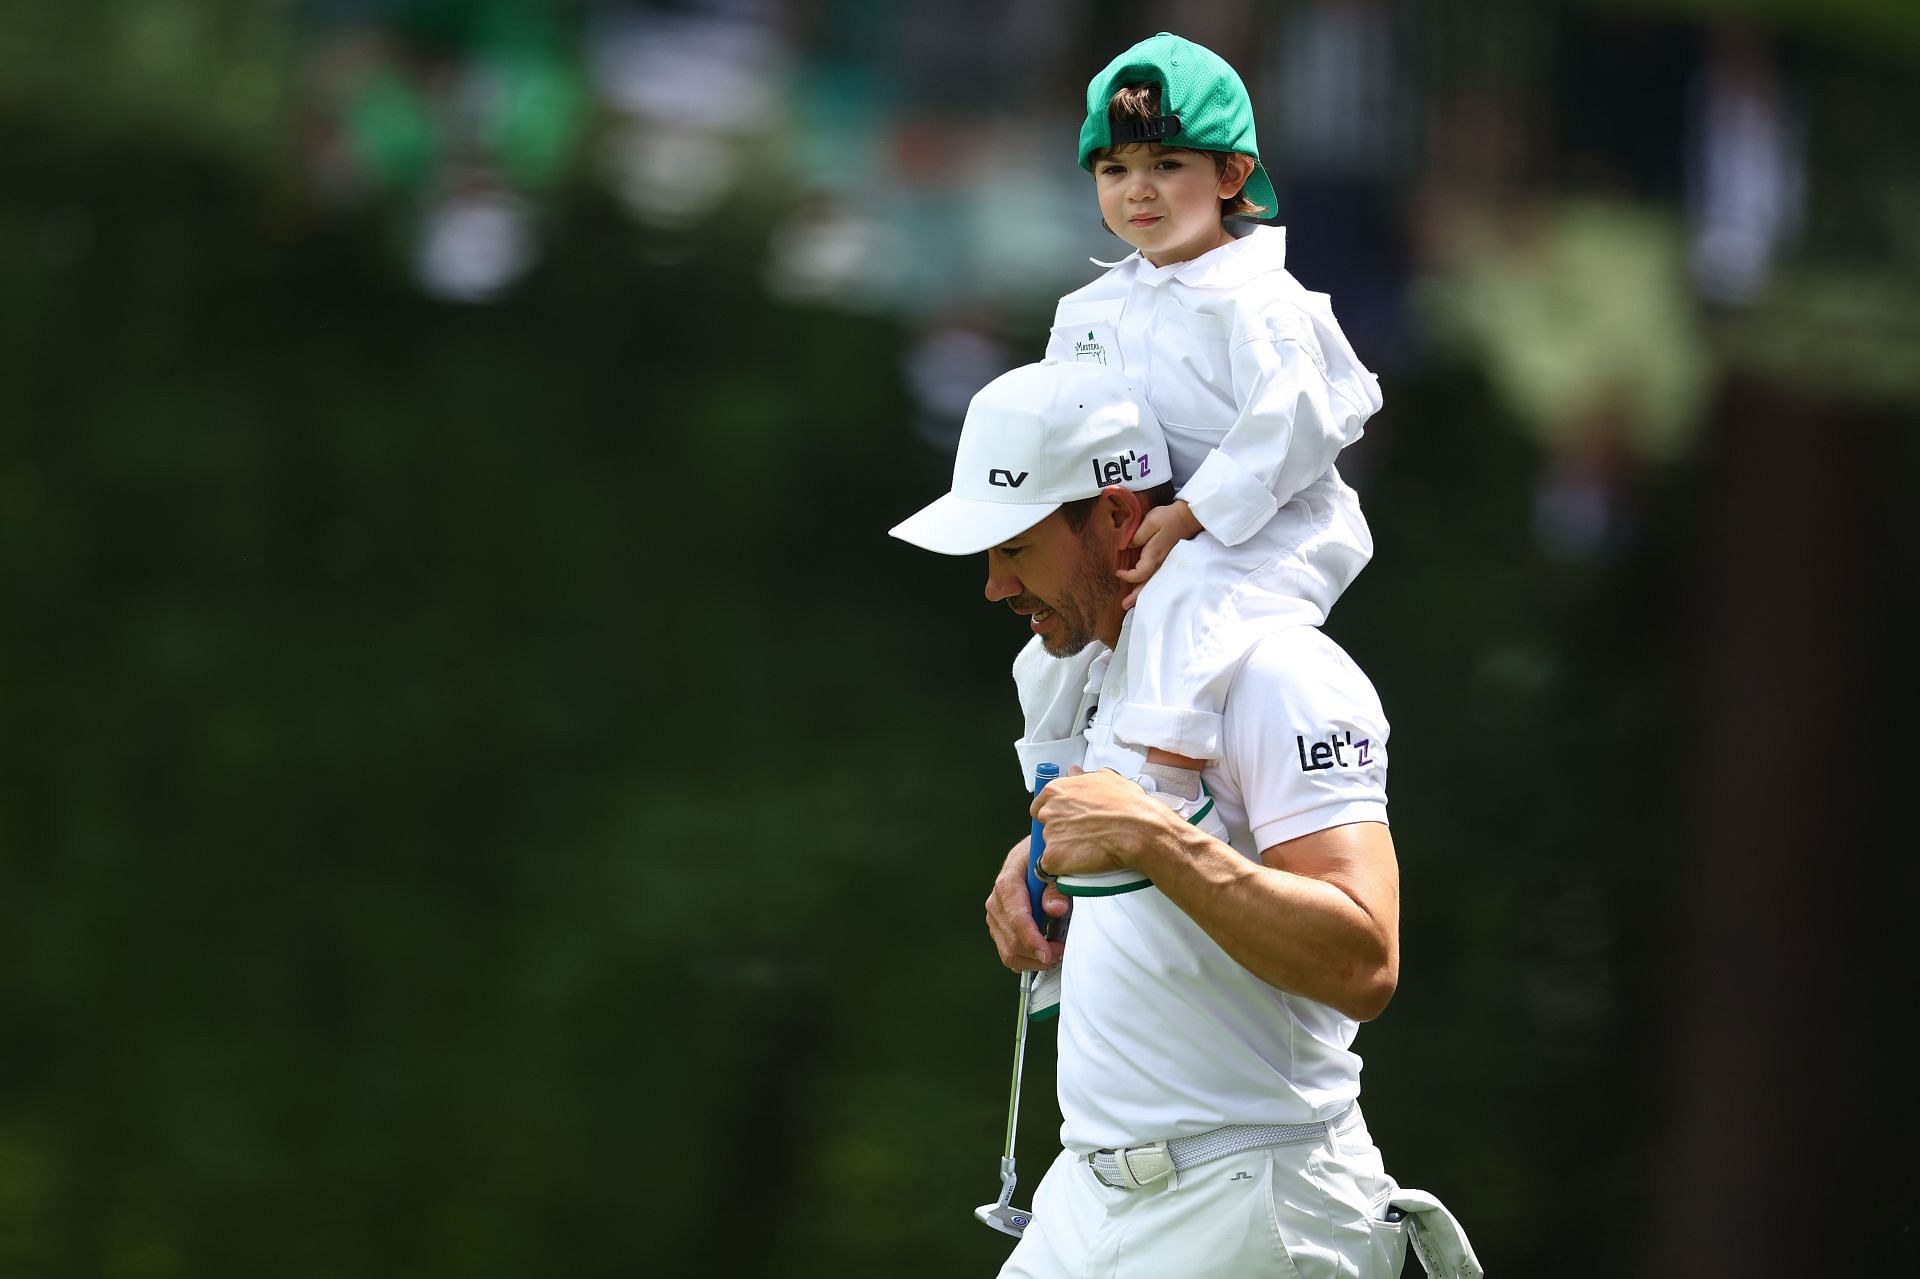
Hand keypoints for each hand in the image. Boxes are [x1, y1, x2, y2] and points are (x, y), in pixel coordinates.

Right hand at [985, 836, 1070, 971]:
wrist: (1033, 854)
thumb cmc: (1043, 858)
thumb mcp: (1055, 864)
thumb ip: (1057, 886)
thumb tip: (1055, 908)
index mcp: (1008, 883)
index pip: (1017, 918)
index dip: (1033, 940)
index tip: (1049, 954)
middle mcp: (996, 902)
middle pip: (1012, 940)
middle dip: (1039, 953)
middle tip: (1063, 951)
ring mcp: (995, 916)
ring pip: (1009, 952)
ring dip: (1034, 960)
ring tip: (1055, 952)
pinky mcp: (999, 927)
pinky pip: (1009, 953)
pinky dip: (1027, 960)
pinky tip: (1044, 952)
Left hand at [1031, 767, 1180, 877]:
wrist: (1139, 829)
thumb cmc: (1127, 804)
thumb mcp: (1105, 778)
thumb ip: (1082, 776)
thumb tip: (1072, 771)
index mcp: (1056, 791)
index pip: (1040, 806)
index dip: (1055, 816)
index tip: (1067, 822)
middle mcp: (1049, 811)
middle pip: (1044, 827)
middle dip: (1060, 832)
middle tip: (1082, 836)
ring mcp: (1050, 835)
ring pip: (1050, 847)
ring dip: (1064, 851)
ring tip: (1088, 850)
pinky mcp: (1054, 857)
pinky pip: (1050, 867)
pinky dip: (1063, 868)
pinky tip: (1082, 864)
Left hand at [1116, 499, 1202, 607]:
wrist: (1188, 516)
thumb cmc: (1169, 518)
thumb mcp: (1150, 522)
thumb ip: (1137, 536)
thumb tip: (1126, 546)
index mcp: (1154, 554)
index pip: (1140, 573)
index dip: (1128, 576)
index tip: (1118, 572)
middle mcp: (1160, 562)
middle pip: (1147, 584)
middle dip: (1135, 596)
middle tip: (1124, 605)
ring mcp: (1165, 563)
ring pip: (1153, 583)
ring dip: (1142, 594)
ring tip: (1131, 603)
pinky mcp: (1167, 560)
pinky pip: (1157, 577)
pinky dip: (1149, 585)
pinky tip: (1144, 589)